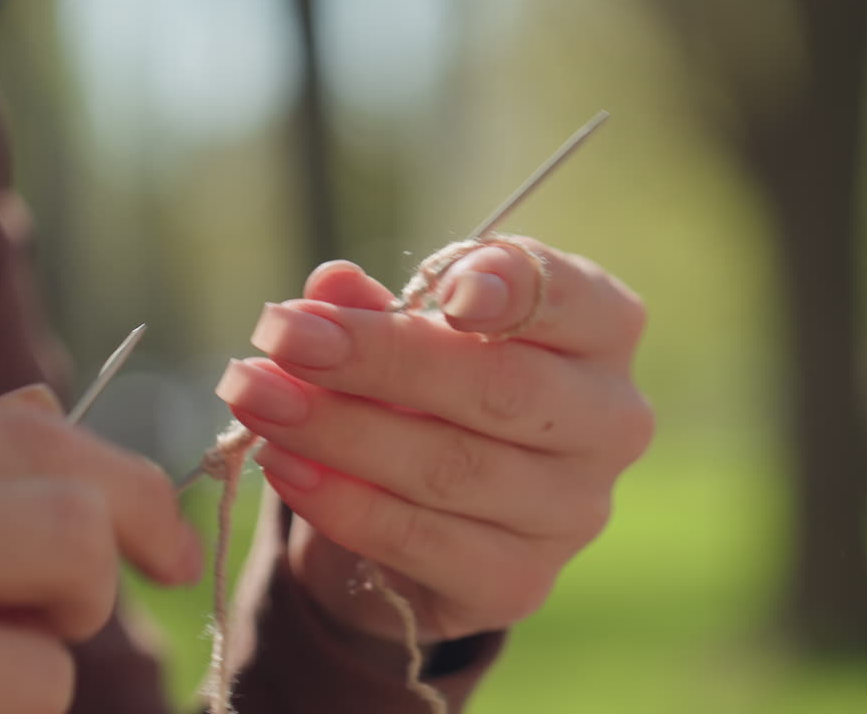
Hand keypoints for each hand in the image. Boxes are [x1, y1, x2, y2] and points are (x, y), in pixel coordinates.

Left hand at [215, 237, 652, 645]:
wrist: (424, 512)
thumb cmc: (430, 392)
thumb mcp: (404, 333)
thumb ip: (376, 307)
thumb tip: (331, 286)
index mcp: (599, 333)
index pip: (569, 299)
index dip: (512, 288)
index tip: (443, 286)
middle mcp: (609, 422)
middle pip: (500, 387)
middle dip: (379, 359)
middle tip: (284, 335)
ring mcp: (572, 511)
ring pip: (451, 467)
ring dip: (338, 430)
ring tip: (257, 395)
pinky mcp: (519, 580)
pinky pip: (419, 539)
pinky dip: (342, 501)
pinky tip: (284, 464)